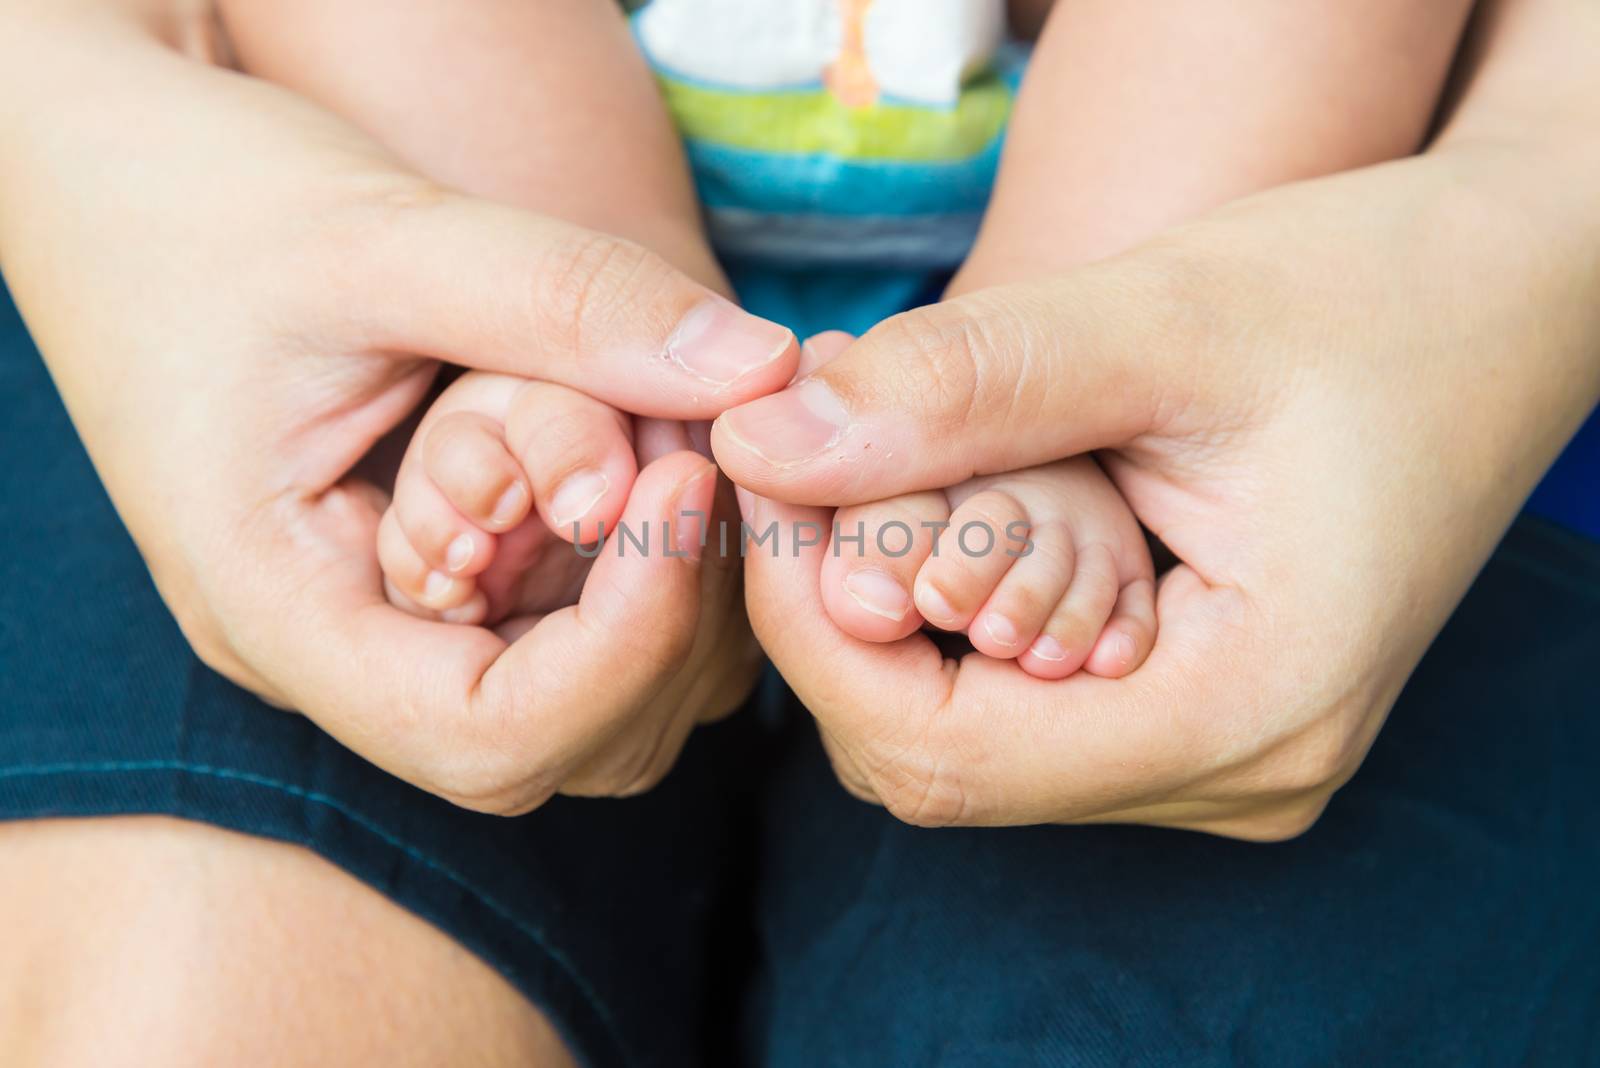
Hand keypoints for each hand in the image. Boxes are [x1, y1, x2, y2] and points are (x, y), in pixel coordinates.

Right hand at [0, 2, 794, 809]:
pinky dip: (654, 555)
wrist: (126, 183)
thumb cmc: (206, 203)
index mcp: (279, 611)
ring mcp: (400, 626)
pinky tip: (656, 443)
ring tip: (672, 431)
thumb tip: (763, 370)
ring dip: (675, 583)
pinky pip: (588, 624)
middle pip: (570, 736)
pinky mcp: (451, 583)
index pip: (488, 734)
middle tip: (695, 443)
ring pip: (603, 699)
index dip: (625, 643)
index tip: (689, 483)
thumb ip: (567, 302)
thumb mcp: (380, 235)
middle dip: (668, 606)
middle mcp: (347, 653)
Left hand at [715, 0, 1599, 834]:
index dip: (812, 633)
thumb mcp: (1163, 318)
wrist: (1506, 294)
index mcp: (1250, 711)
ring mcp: (1228, 752)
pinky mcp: (1208, 707)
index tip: (761, 490)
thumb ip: (962, 390)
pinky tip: (941, 501)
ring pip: (973, 732)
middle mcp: (1240, 771)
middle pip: (943, 757)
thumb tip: (763, 446)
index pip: (942, 753)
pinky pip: (1027, 702)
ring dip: (891, 607)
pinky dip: (953, 610)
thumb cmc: (1371, 291)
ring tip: (868, 462)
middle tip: (803, 461)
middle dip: (841, 616)